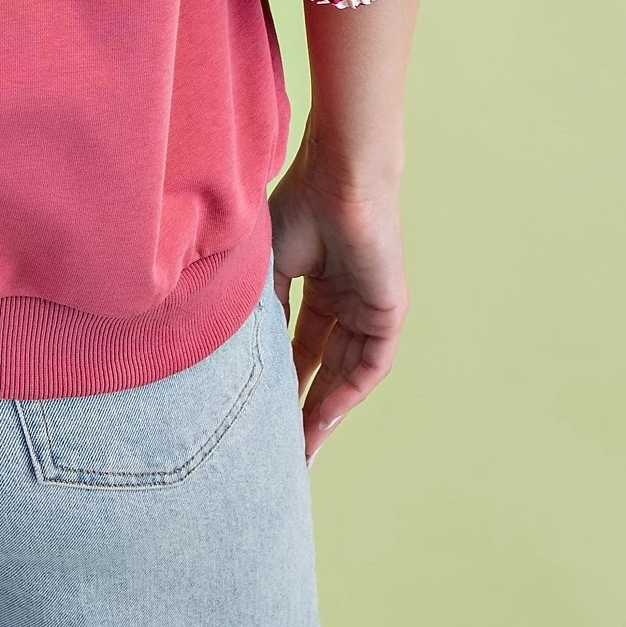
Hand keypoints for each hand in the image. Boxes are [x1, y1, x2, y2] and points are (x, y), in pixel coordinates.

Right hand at [270, 138, 408, 463]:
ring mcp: (367, 308)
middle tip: (280, 449)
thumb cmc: (299, 205)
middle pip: (321, 366)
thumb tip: (238, 358)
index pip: (298, 345)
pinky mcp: (387, 312)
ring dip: (323, 410)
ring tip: (298, 448)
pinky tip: (323, 418)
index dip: (281, 380)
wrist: (337, 177)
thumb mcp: (268, 268)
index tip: (260, 415)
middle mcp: (343, 300)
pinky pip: (368, 364)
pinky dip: (346, 393)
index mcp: (316, 285)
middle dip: (302, 407)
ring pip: (344, 372)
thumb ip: (262, 310)